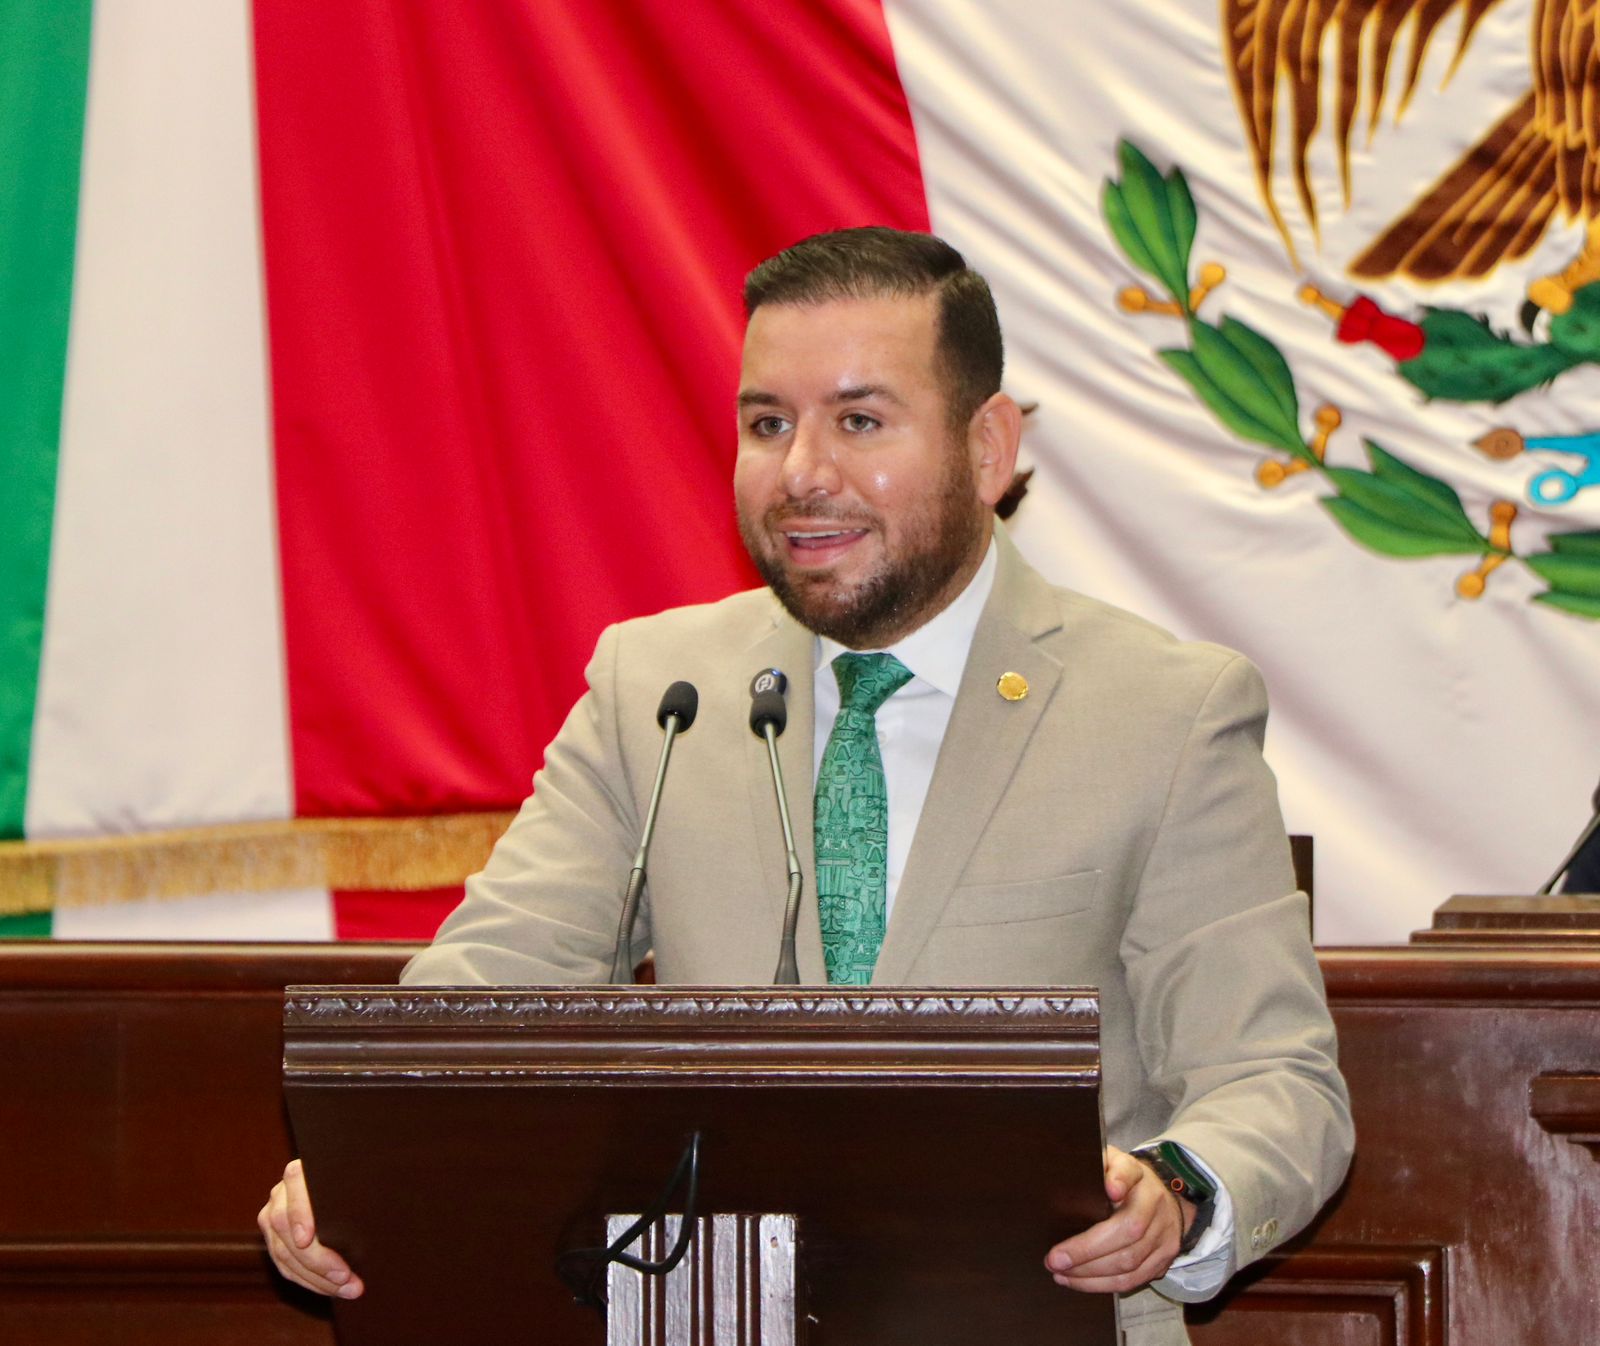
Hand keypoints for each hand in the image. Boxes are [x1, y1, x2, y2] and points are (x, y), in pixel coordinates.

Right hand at [258, 1158, 363, 1298]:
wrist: (341, 1185)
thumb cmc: (360, 1179)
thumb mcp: (361, 1175)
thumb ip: (364, 1182)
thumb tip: (385, 1194)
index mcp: (301, 1170)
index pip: (294, 1185)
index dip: (299, 1213)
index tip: (307, 1239)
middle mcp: (281, 1193)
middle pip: (286, 1228)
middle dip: (317, 1260)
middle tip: (345, 1277)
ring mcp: (273, 1217)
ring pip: (284, 1254)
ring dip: (316, 1278)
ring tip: (346, 1288)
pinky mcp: (275, 1240)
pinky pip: (285, 1266)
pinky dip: (309, 1280)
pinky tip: (331, 1288)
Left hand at [1043, 1145, 1190, 1292]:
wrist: (1160, 1200)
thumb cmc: (1123, 1181)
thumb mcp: (1110, 1162)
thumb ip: (1099, 1164)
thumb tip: (1089, 1174)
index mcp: (1139, 1177)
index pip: (1130, 1174)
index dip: (1120, 1180)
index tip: (1110, 1189)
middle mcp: (1156, 1207)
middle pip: (1127, 1232)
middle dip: (1087, 1250)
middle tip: (1054, 1259)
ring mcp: (1164, 1237)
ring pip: (1129, 1264)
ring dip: (1090, 1274)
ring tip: (1061, 1273)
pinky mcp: (1163, 1261)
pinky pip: (1133, 1280)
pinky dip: (1102, 1285)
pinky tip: (1079, 1281)